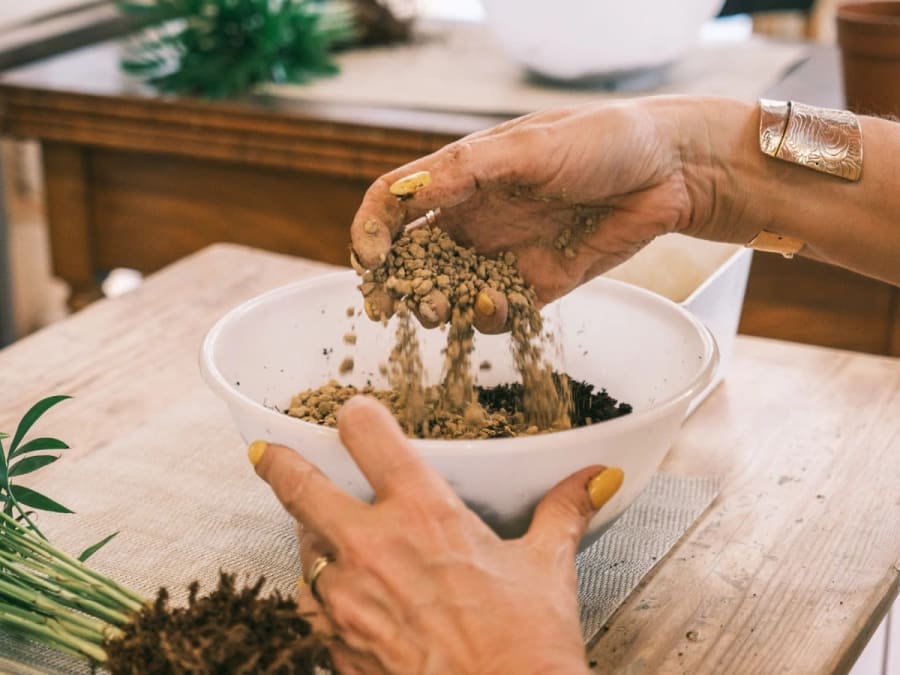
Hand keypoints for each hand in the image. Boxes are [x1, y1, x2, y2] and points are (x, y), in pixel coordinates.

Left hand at [250, 396, 623, 674]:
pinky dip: (319, 595)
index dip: (356, 416)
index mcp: (424, 513)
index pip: (369, 435)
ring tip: (320, 535)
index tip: (352, 415)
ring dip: (308, 538)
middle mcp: (372, 547)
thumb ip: (562, 512)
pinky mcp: (336, 646)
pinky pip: (312, 609)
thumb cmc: (525, 648)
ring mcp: (346, 601)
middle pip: (300, 488)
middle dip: (279, 465)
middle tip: (266, 455)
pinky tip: (337, 598)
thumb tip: (594, 479)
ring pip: (301, 550)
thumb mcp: (547, 569)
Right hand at [350, 97, 742, 331]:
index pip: (395, 202)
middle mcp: (474, 217)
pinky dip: (487, 318)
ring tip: (442, 310)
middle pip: (412, 256)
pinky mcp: (536, 286)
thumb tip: (405, 194)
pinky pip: (497, 312)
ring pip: (448, 290)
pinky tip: (498, 307)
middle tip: (389, 306)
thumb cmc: (604, 140)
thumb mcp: (530, 147)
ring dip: (435, 306)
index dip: (370, 230)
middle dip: (394, 282)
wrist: (672, 171)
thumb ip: (467, 172)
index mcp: (462, 175)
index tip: (367, 261)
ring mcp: (503, 253)